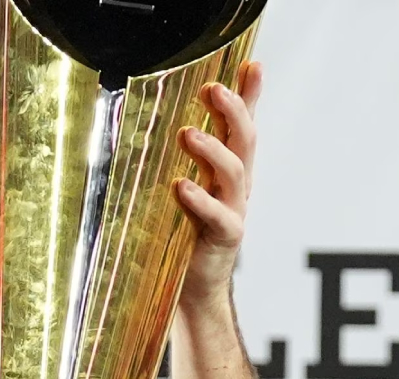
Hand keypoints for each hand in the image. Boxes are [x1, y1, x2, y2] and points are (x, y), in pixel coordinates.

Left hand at [175, 61, 263, 309]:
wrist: (191, 293)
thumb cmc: (179, 239)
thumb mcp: (177, 194)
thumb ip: (170, 165)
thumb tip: (145, 131)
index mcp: (226, 173)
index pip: (241, 127)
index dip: (250, 96)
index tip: (252, 64)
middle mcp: (235, 187)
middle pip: (244, 141)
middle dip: (234, 111)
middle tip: (213, 89)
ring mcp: (232, 211)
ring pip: (235, 173)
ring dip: (212, 150)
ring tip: (188, 135)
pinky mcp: (224, 240)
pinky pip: (218, 217)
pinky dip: (200, 200)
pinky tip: (183, 187)